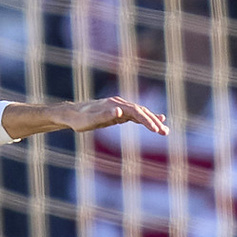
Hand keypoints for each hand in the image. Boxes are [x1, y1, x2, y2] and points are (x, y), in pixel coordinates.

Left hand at [50, 96, 169, 136]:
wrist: (70, 114)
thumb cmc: (79, 120)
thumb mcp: (89, 121)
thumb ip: (104, 116)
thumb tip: (119, 111)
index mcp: (115, 105)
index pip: (136, 112)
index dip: (147, 121)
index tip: (157, 130)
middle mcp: (119, 104)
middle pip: (141, 112)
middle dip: (154, 122)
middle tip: (166, 132)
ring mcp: (119, 107)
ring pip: (140, 113)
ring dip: (152, 121)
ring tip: (164, 130)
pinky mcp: (117, 112)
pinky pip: (134, 115)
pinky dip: (145, 118)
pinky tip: (154, 122)